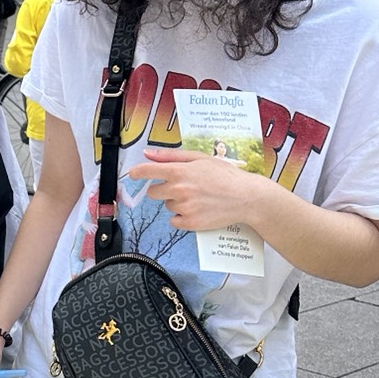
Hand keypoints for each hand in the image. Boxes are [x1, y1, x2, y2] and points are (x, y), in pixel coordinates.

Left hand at [125, 149, 269, 231]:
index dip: (137, 173)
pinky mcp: (190, 223)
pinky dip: (182, 217)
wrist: (246, 197)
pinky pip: (174, 221)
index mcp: (179, 172)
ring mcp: (184, 208)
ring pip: (168, 206)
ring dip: (177, 202)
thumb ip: (171, 156)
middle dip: (162, 189)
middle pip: (154, 192)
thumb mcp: (199, 158)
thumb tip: (148, 154)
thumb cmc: (225, 175)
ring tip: (198, 198)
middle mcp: (179, 190)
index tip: (132, 175)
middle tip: (181, 187)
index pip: (148, 171)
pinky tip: (198, 210)